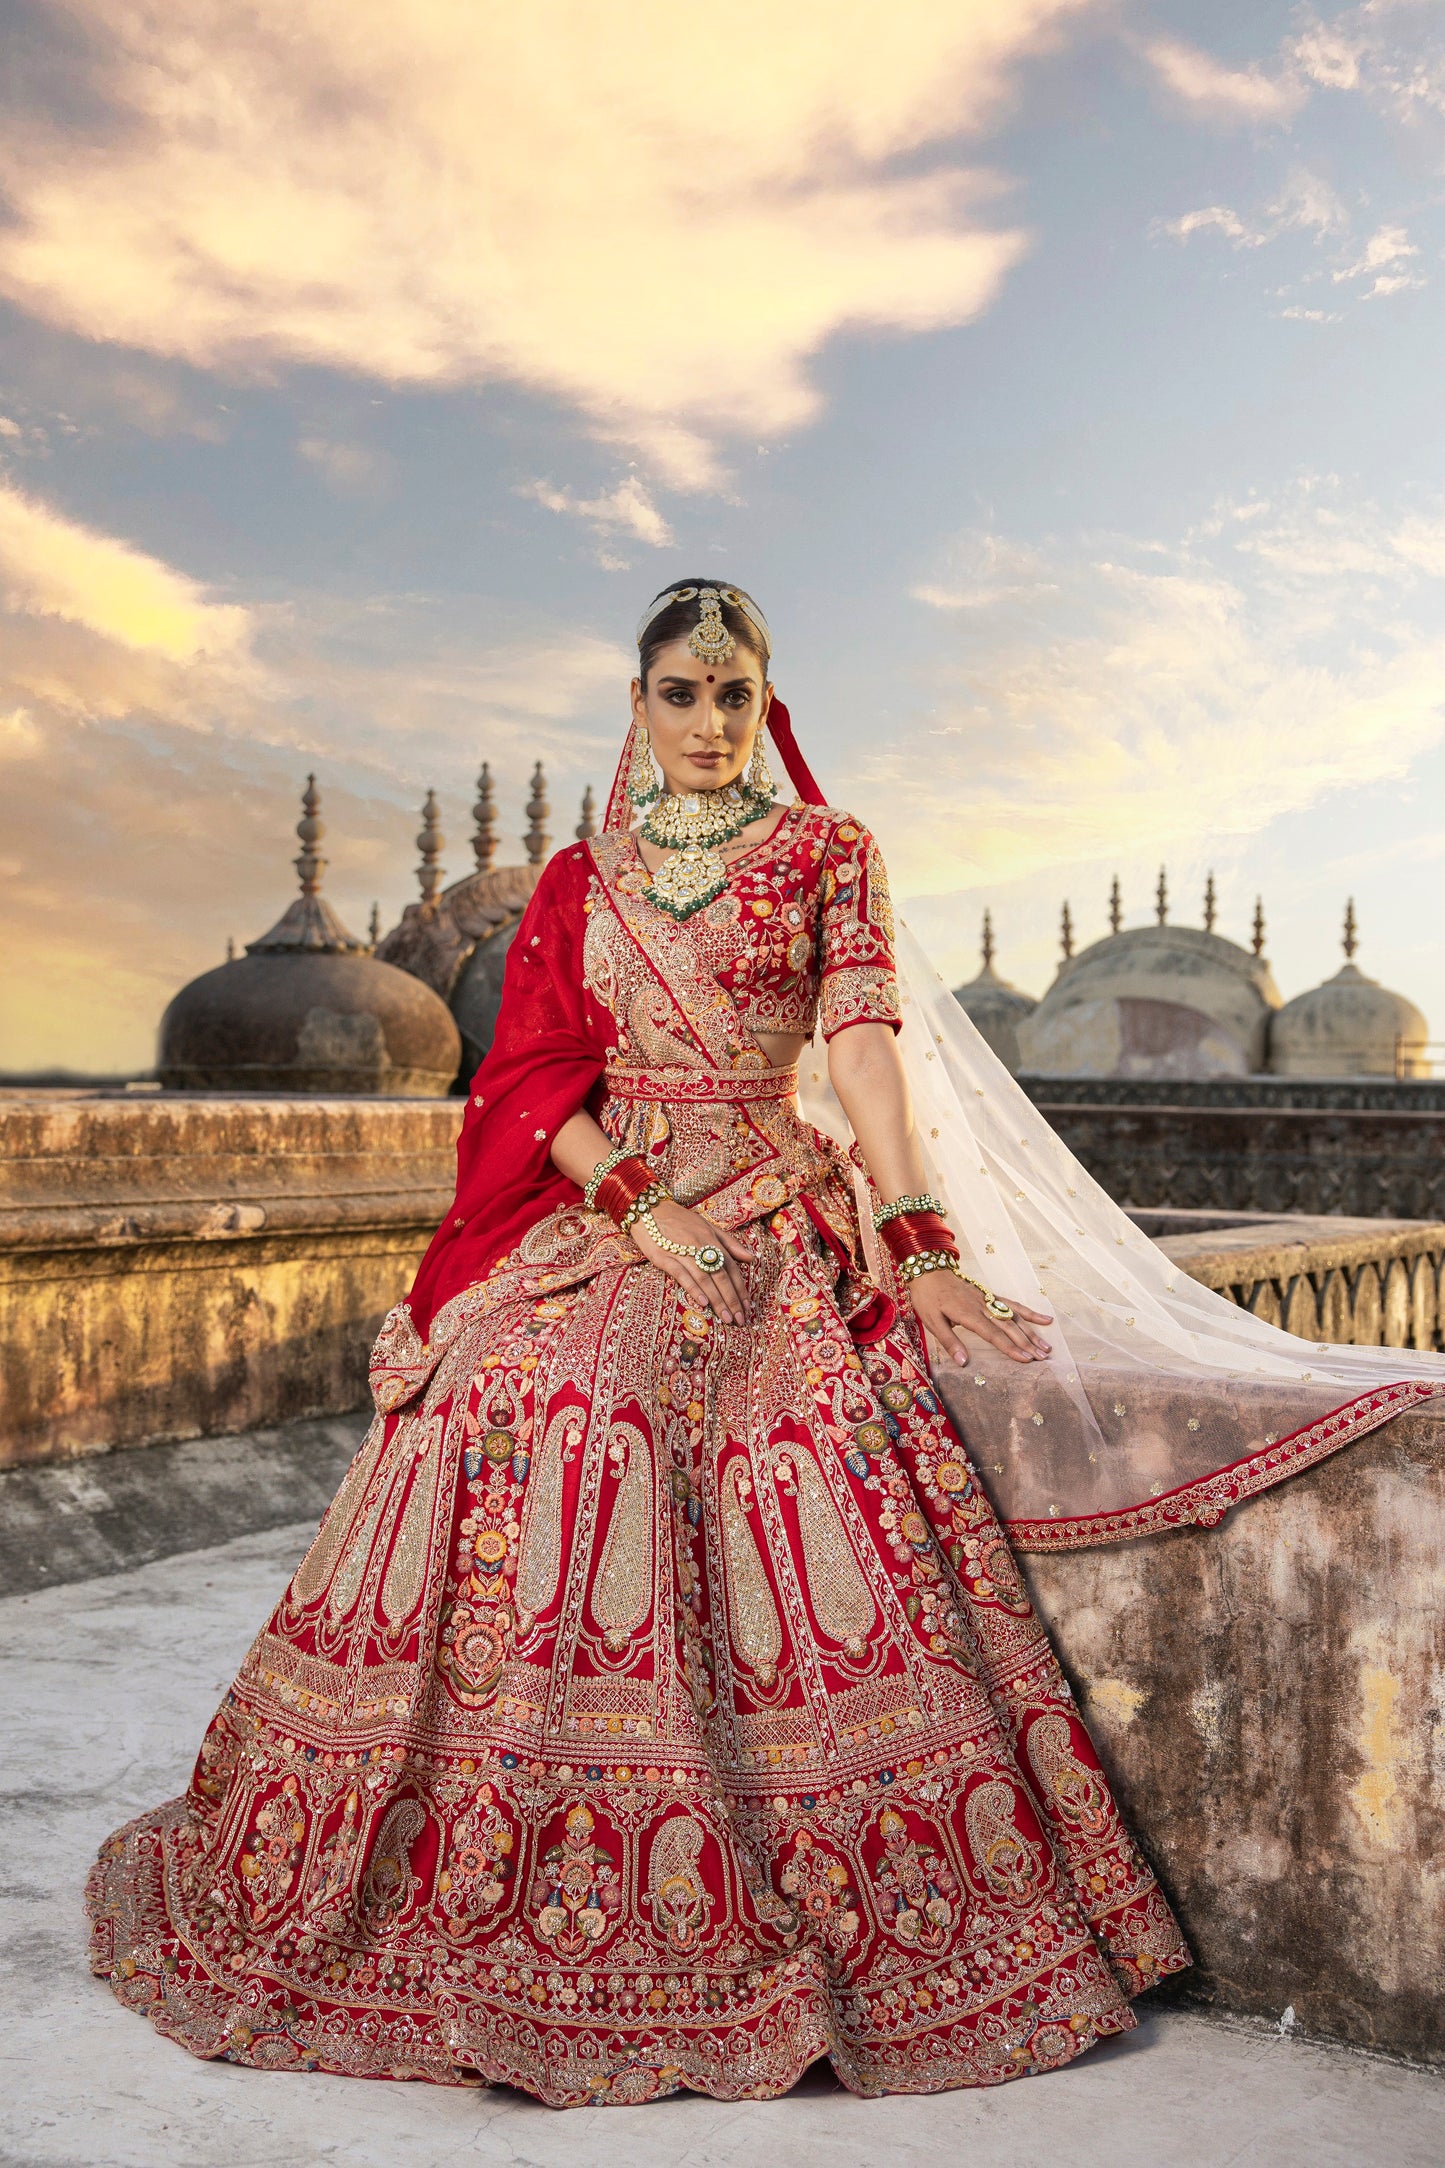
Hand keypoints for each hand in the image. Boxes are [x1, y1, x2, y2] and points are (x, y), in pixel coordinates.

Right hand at [631, 1198, 754, 1324]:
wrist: (649, 1210)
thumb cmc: (680, 1219)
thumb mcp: (708, 1227)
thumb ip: (730, 1243)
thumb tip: (752, 1258)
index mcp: (712, 1239)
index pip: (731, 1268)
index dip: (740, 1288)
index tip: (747, 1307)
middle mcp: (701, 1246)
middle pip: (720, 1276)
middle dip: (732, 1300)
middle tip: (739, 1319)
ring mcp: (682, 1252)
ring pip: (704, 1279)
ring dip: (717, 1300)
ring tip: (726, 1318)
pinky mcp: (664, 1258)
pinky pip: (682, 1275)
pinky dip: (693, 1289)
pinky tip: (703, 1303)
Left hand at [907, 1268, 1052, 1365]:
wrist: (929, 1269)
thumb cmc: (927, 1297)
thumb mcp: (931, 1321)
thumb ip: (949, 1341)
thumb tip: (963, 1362)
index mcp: (968, 1314)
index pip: (993, 1334)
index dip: (1010, 1348)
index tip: (1025, 1359)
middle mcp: (983, 1306)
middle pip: (1009, 1327)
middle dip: (1027, 1343)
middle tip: (1042, 1357)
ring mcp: (989, 1299)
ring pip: (1015, 1317)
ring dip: (1032, 1332)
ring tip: (1046, 1346)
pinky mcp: (991, 1295)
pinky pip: (1013, 1304)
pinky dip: (1029, 1312)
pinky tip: (1045, 1319)